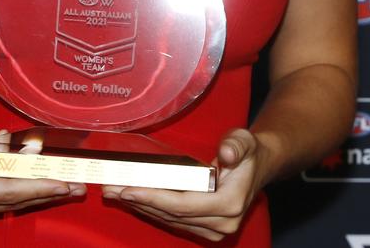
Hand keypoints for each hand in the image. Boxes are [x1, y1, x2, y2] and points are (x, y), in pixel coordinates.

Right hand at [0, 122, 85, 226]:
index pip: (6, 192)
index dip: (37, 187)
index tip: (63, 184)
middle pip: (13, 200)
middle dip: (46, 192)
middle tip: (78, 186)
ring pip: (7, 196)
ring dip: (32, 182)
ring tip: (60, 171)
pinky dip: (11, 174)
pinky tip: (13, 147)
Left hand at [101, 129, 263, 241]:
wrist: (258, 166)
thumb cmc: (248, 152)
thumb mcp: (245, 140)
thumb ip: (236, 146)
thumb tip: (226, 152)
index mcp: (228, 205)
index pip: (183, 204)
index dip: (154, 198)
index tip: (128, 189)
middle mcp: (221, 223)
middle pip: (171, 214)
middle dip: (139, 201)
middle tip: (110, 189)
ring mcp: (213, 229)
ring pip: (169, 220)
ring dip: (141, 206)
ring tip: (114, 193)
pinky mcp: (205, 228)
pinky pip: (173, 220)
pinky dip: (152, 209)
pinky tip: (134, 199)